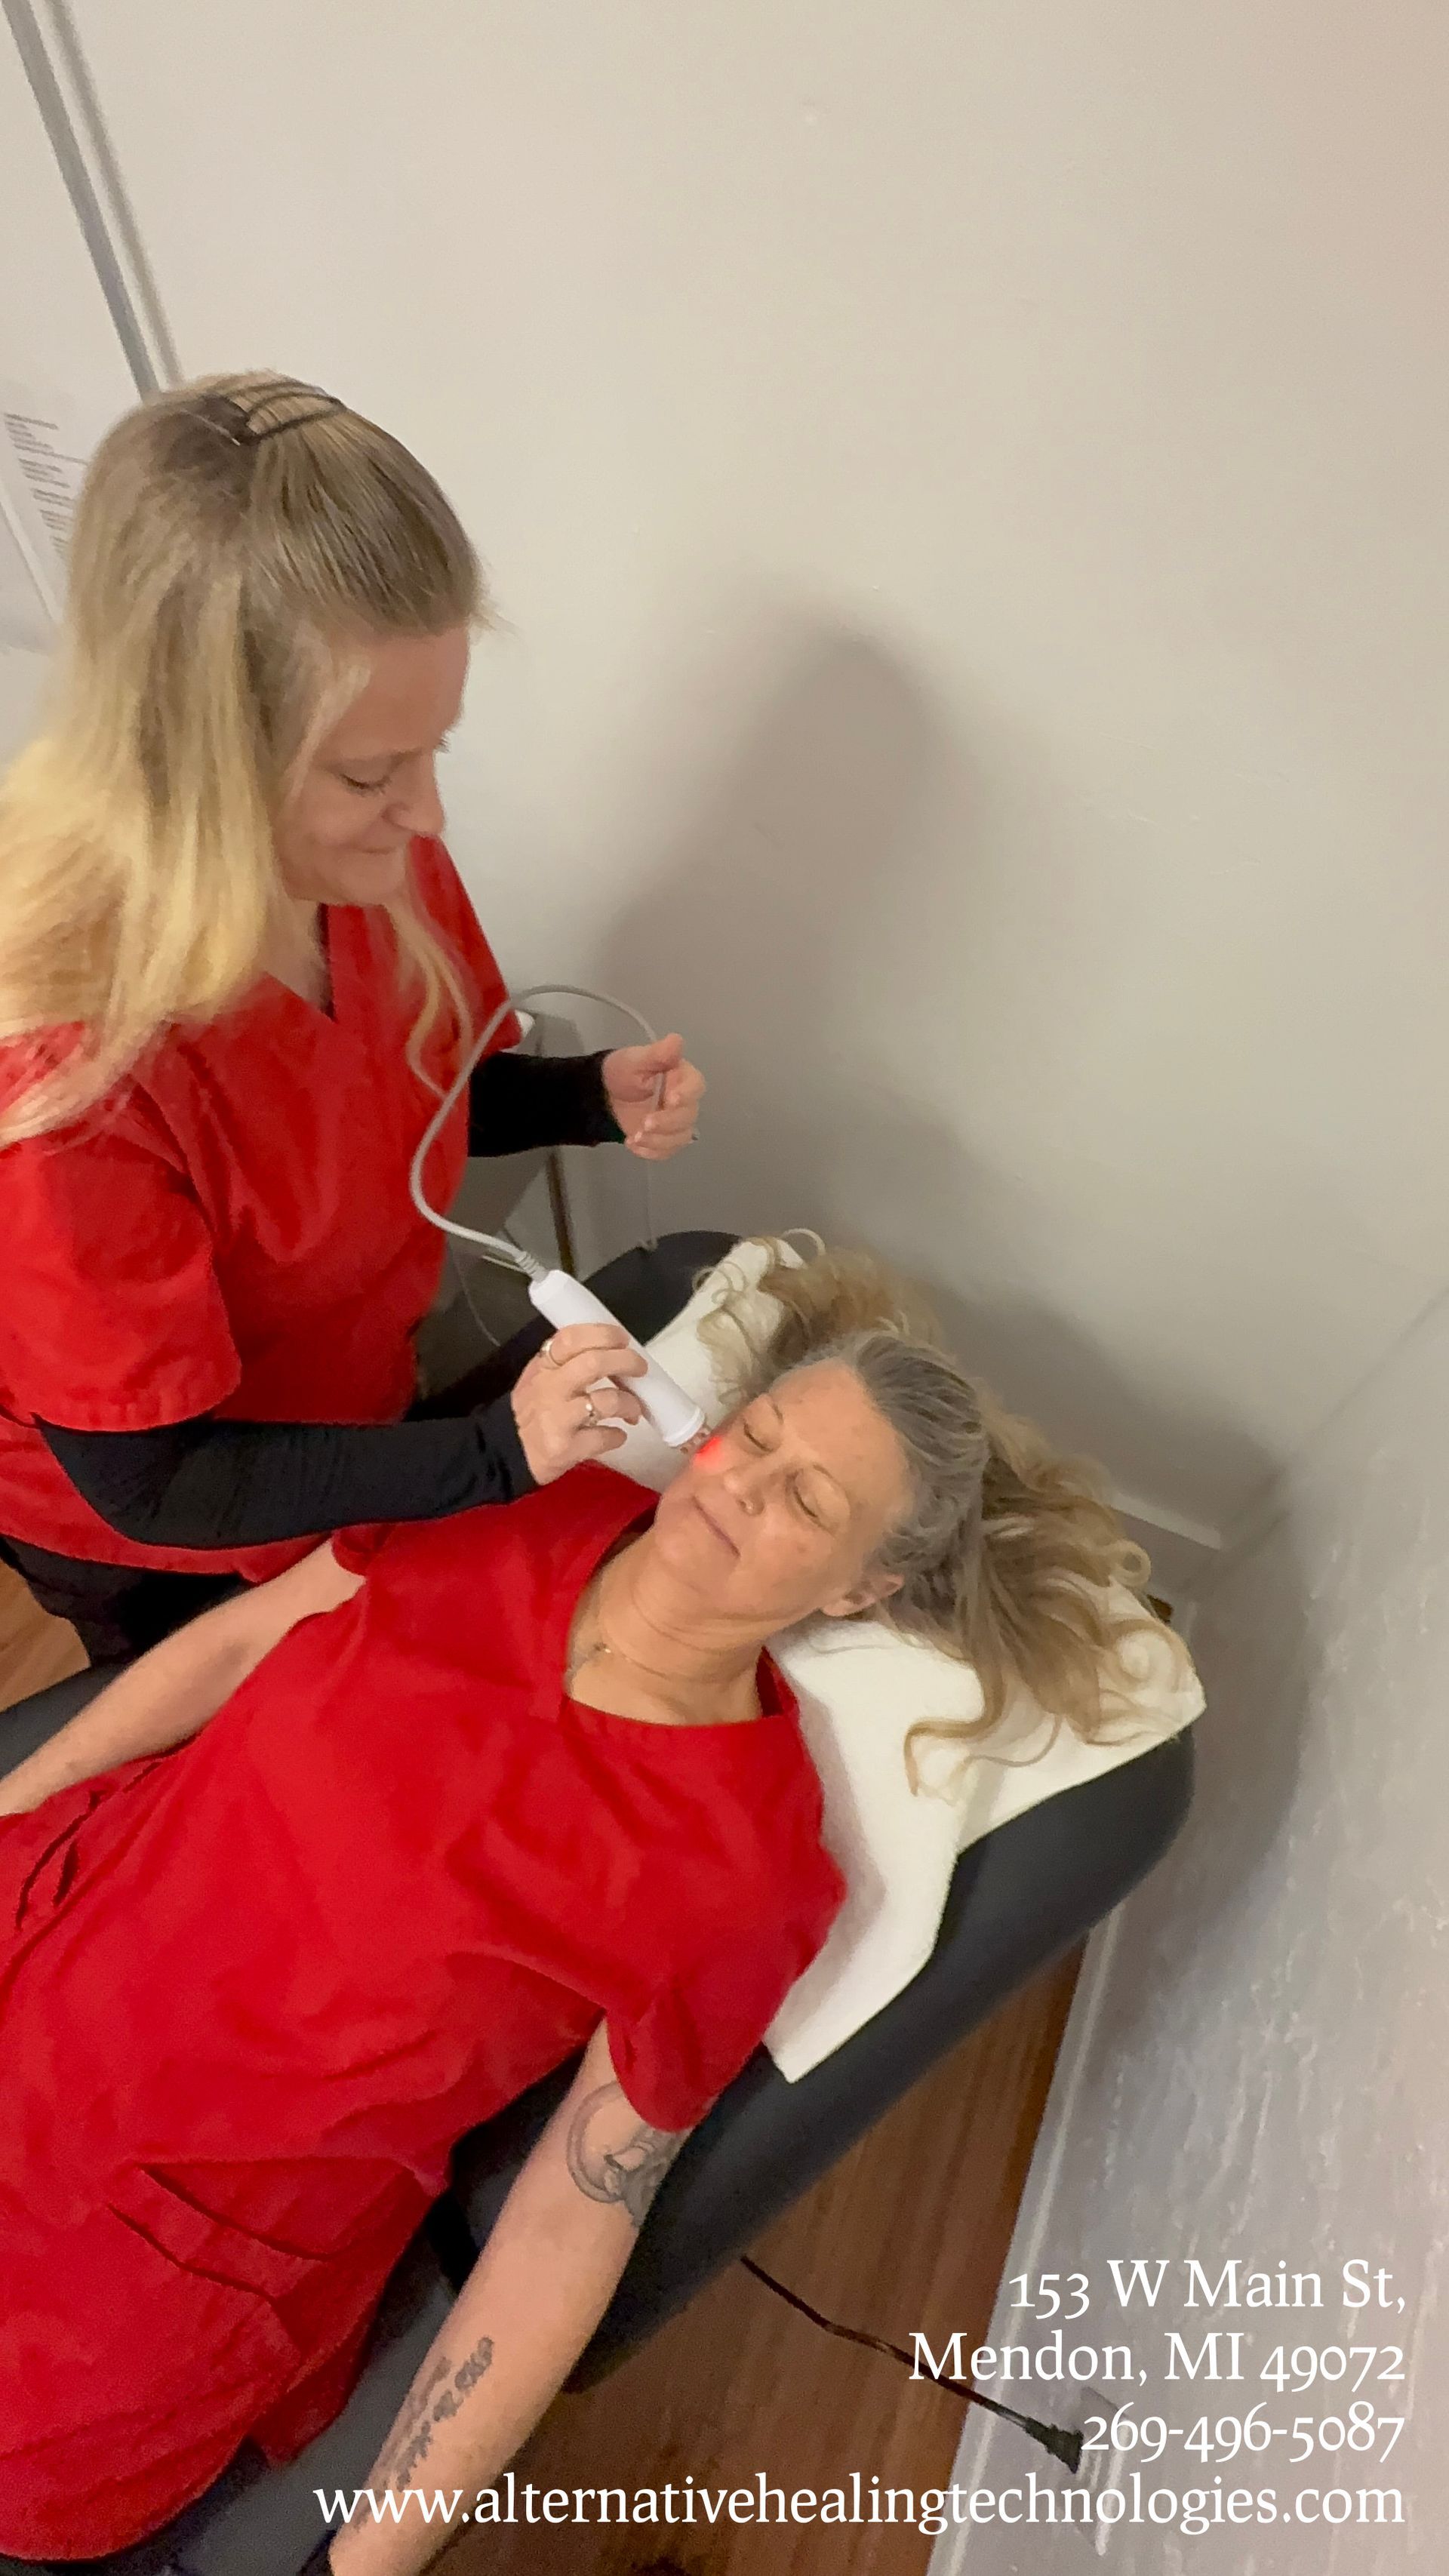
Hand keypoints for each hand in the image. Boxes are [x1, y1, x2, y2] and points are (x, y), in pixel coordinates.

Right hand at [507, 1325, 646, 1484]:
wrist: (504, 1454)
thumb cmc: (530, 1412)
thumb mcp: (537, 1377)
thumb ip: (564, 1361)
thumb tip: (609, 1349)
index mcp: (544, 1366)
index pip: (571, 1338)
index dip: (603, 1334)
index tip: (623, 1339)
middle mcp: (550, 1389)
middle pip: (594, 1363)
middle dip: (626, 1362)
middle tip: (640, 1369)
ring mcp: (557, 1419)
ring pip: (606, 1401)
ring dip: (629, 1403)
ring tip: (632, 1410)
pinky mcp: (566, 1448)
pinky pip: (604, 1437)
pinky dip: (617, 1436)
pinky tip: (615, 1435)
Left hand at [601, 1034, 704, 1160]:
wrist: (603, 1095)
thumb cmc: (622, 1073)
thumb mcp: (636, 1060)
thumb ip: (657, 1054)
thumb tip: (676, 1040)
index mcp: (681, 1077)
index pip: (695, 1086)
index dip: (687, 1094)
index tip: (671, 1099)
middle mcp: (684, 1101)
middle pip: (689, 1116)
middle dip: (667, 1123)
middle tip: (645, 1123)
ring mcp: (675, 1122)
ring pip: (681, 1138)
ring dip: (659, 1141)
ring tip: (635, 1136)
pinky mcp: (664, 1139)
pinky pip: (667, 1151)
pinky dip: (651, 1151)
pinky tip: (633, 1143)